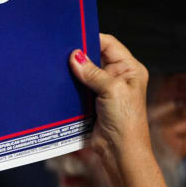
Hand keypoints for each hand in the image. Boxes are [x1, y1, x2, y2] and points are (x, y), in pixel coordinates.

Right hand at [69, 33, 152, 181]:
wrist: (119, 150)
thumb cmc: (125, 120)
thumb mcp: (112, 90)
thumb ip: (93, 72)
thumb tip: (75, 56)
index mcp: (130, 69)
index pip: (109, 44)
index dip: (91, 38)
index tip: (71, 36)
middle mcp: (118, 76)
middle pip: (95, 56)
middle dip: (79, 54)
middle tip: (59, 51)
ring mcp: (104, 89)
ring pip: (84, 71)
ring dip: (72, 70)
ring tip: (55, 65)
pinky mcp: (91, 100)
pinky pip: (78, 86)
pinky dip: (69, 83)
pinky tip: (57, 81)